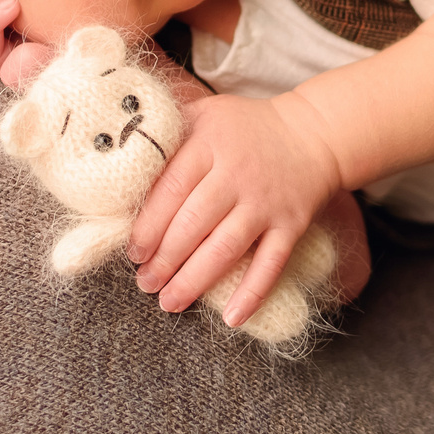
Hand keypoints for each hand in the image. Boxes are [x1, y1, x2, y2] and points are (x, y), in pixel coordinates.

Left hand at [127, 93, 345, 327]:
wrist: (313, 133)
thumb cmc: (246, 128)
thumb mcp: (205, 115)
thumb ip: (167, 135)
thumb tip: (120, 162)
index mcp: (210, 144)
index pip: (171, 189)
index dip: (148, 225)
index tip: (133, 252)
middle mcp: (237, 174)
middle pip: (193, 224)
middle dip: (164, 260)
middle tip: (145, 283)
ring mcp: (265, 202)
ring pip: (225, 248)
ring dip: (194, 280)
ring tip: (170, 302)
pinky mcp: (291, 224)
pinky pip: (271, 263)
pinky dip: (252, 293)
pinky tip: (231, 318)